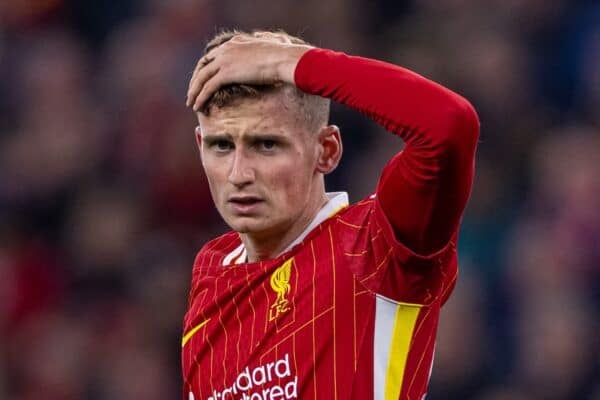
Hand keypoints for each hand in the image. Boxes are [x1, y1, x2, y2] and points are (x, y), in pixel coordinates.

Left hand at [186, 33, 312, 111]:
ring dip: (194, 91)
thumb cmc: (285, 56)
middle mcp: (226, 49)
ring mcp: (224, 60)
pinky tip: (197, 106)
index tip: (203, 79)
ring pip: (202, 77)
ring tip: (191, 103)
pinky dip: (200, 97)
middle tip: (192, 92)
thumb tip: (272, 44)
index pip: (213, 54)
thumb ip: (267, 45)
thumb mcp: (274, 46)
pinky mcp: (226, 73)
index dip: (206, 68)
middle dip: (195, 80)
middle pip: (203, 65)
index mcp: (235, 42)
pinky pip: (207, 87)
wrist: (284, 59)